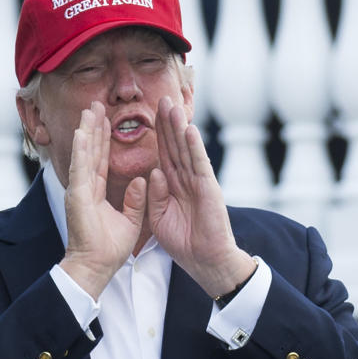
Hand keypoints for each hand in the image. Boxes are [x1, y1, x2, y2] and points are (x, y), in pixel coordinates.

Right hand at [59, 101, 146, 298]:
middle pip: (90, 152)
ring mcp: (79, 191)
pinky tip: (83, 132)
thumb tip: (140, 181)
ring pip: (83, 154)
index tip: (106, 120)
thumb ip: (134, 200)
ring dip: (86, 131)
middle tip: (95, 106)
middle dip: (93, 128)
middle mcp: (84, 188)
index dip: (104, 140)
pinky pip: (81, 168)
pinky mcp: (77, 196)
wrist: (96, 266)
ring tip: (90, 110)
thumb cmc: (109, 249)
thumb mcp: (130, 220)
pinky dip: (81, 149)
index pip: (100, 160)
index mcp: (95, 193)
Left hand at [146, 96, 255, 296]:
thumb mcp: (159, 217)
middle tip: (161, 98)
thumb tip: (154, 173)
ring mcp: (198, 181)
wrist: (204, 260)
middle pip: (174, 146)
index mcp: (173, 185)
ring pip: (186, 149)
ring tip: (174, 105)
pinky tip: (189, 130)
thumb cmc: (182, 241)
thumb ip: (154, 195)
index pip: (163, 154)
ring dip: (179, 127)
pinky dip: (193, 147)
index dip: (157, 135)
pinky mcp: (208, 188)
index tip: (149, 115)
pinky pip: (199, 164)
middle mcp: (186, 178)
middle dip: (168, 123)